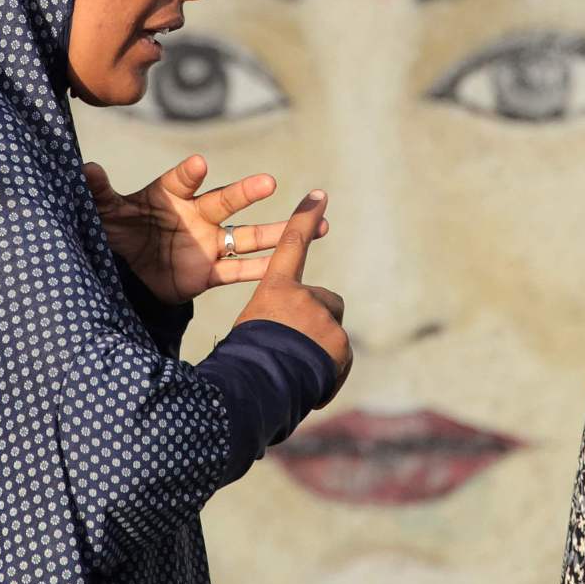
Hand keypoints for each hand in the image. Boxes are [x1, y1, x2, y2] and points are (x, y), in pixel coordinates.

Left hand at [82, 153, 331, 305]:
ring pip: (248, 236)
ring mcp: (207, 243)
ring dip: (277, 231)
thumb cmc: (118, 233)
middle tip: (268, 183)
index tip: (199, 166)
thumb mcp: (105, 215)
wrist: (126, 273)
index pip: (181, 181)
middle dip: (246, 193)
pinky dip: (263, 270)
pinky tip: (290, 266)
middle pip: (226, 202)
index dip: (189, 174)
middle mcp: (196, 215)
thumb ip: (101, 194)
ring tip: (316, 223)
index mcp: (170, 196)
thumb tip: (85, 170)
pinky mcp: (208, 273)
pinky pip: (239, 271)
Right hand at [238, 191, 350, 403]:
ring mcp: (325, 320)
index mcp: (275, 289)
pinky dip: (328, 371)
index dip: (304, 218)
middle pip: (323, 302)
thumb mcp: (250, 330)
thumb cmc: (242, 362)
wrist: (257, 390)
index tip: (320, 193)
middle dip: (315, 322)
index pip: (291, 244)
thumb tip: (292, 335)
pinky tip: (308, 383)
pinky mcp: (341, 343)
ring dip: (319, 350)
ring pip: (331, 332)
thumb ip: (275, 319)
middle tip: (291, 348)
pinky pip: (340, 358)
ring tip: (295, 370)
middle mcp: (304, 297)